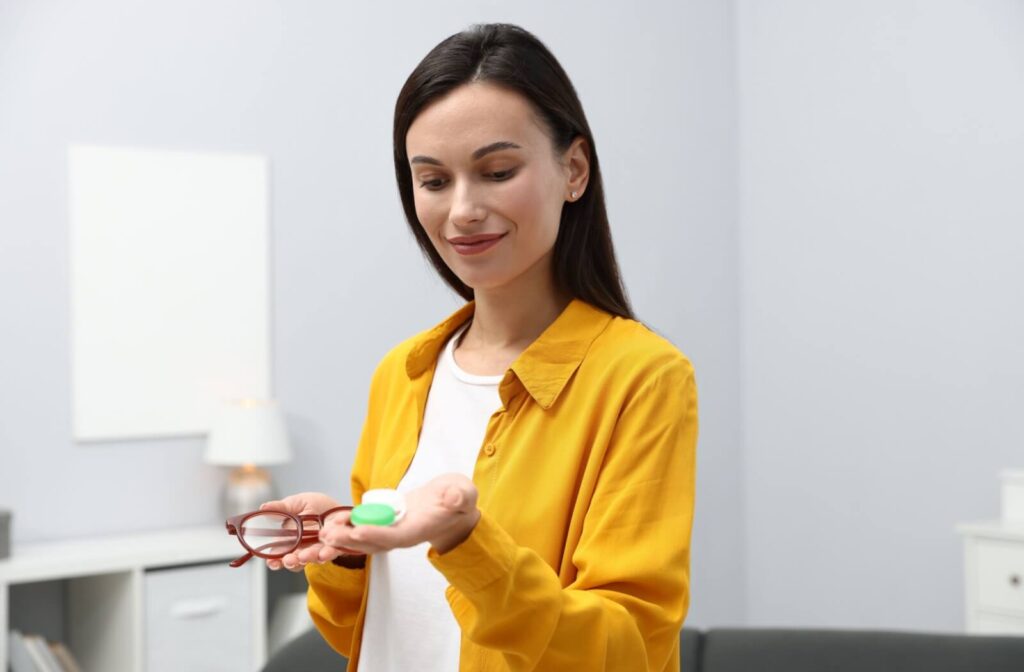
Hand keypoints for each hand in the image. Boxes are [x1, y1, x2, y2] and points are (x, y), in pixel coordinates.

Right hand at [257, 492, 351, 570]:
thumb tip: (263, 507)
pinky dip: (327, 554)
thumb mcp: (297, 504)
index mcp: (290, 540)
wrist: (338, 506)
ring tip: (304, 557)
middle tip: (288, 560)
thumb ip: (281, 508)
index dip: (274, 560)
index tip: (271, 562)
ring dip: (308, 558)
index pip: (279, 554)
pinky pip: (331, 552)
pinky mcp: (335, 547)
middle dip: (291, 561)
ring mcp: (319, 549)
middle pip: (294, 560)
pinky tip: (323, 553)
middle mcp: (303, 549)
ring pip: (312, 558)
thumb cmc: (315, 506)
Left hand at [319, 474, 479, 556]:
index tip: (357, 532)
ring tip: (323, 533)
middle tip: (328, 537)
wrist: (452, 505)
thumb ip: (460, 497)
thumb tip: (454, 499)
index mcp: (419, 529)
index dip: (376, 534)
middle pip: (374, 543)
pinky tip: (331, 523)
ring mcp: (393, 531)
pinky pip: (364, 529)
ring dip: (344, 538)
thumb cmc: (458, 498)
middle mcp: (403, 535)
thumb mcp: (464, 494)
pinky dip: (347, 528)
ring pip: (365, 540)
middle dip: (351, 541)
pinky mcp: (386, 523)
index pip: (395, 537)